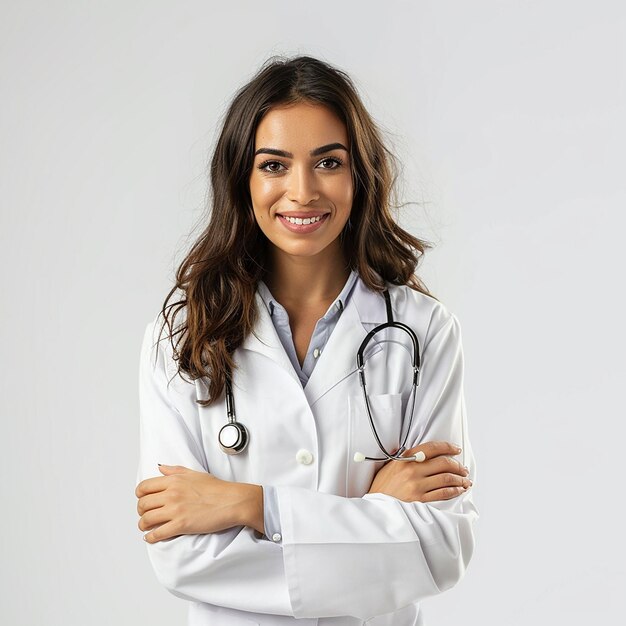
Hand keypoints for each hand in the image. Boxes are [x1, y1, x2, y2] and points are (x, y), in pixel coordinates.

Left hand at [135, 465, 263, 542]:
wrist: (232, 501)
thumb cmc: (216, 488)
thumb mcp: (194, 473)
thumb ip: (174, 470)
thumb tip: (160, 467)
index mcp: (174, 480)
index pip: (144, 487)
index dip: (139, 495)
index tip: (142, 499)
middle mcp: (172, 494)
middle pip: (143, 504)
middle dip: (140, 511)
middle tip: (145, 514)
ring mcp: (176, 510)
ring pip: (147, 519)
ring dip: (143, 525)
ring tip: (146, 527)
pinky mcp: (181, 525)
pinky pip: (158, 533)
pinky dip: (151, 537)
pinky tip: (151, 537)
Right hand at [367, 441, 471, 502]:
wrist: (375, 506)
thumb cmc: (382, 487)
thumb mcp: (390, 466)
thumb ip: (406, 459)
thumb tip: (423, 454)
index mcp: (405, 459)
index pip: (432, 448)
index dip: (448, 447)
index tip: (456, 449)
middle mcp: (412, 471)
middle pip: (443, 463)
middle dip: (457, 465)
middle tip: (463, 468)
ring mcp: (417, 486)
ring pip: (446, 478)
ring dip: (460, 479)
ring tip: (465, 480)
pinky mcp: (420, 500)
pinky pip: (443, 493)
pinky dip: (455, 490)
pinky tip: (459, 490)